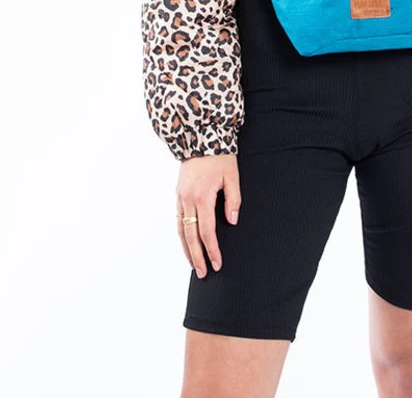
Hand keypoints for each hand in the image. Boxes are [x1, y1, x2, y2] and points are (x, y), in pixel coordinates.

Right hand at [176, 154, 241, 277]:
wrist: (200, 137)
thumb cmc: (220, 156)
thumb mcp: (232, 176)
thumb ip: (233, 200)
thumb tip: (232, 221)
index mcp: (202, 196)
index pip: (207, 231)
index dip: (212, 249)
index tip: (217, 263)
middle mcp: (188, 199)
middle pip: (190, 235)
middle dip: (197, 256)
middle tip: (203, 273)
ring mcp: (180, 197)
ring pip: (180, 230)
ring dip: (186, 249)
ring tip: (193, 265)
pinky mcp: (178, 194)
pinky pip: (178, 219)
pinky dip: (181, 235)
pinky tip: (186, 244)